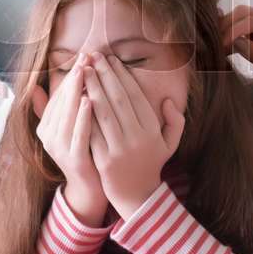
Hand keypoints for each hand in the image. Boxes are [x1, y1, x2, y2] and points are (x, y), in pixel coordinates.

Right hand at [31, 61, 106, 224]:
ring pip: (68, 114)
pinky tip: (91, 100)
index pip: (57, 95)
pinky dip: (84, 116)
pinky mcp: (72, 159)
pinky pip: (78, 133)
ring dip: (77, 92)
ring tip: (85, 72)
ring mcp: (59, 148)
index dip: (70, 75)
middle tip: (85, 56)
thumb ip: (52, 109)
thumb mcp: (66, 128)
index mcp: (46, 127)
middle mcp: (48, 137)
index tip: (83, 56)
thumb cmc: (83, 150)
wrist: (90, 186)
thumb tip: (34, 86)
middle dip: (74, 77)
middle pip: (62, 101)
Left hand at [80, 52, 183, 216]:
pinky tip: (77, 97)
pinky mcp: (104, 160)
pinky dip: (84, 113)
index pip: (134, 95)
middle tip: (93, 56)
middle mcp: (138, 137)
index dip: (121, 75)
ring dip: (92, 88)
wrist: (138, 196)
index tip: (110, 59)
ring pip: (103, 112)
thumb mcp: (170, 142)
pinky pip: (92, 132)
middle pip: (118, 99)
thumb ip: (176, 120)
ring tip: (83, 70)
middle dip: (104, 75)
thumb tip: (167, 100)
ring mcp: (120, 149)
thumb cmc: (152, 163)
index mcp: (152, 130)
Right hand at [220, 4, 252, 106]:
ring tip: (217, 48)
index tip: (221, 45)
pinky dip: (230, 39)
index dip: (234, 30)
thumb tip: (233, 41)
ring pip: (240, 20)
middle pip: (245, 13)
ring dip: (227, 31)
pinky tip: (223, 51)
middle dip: (228, 25)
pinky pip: (240, 33)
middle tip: (215, 44)